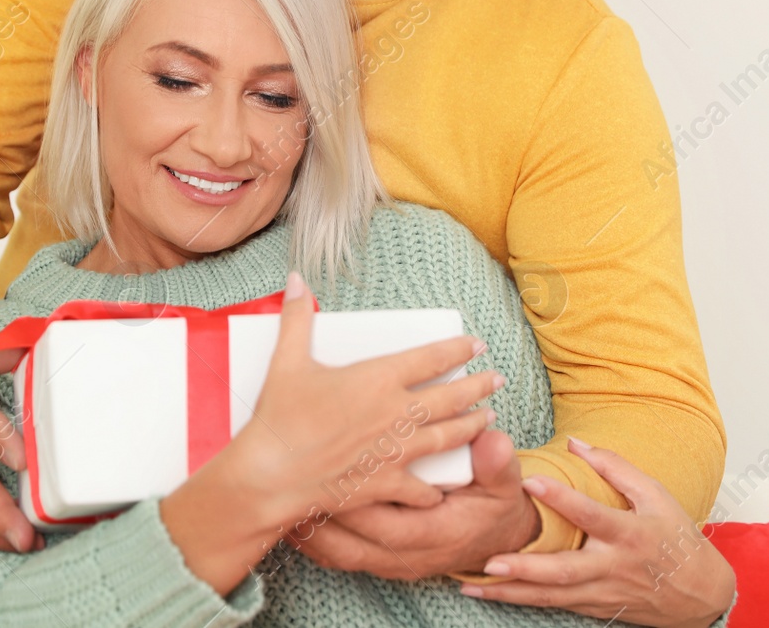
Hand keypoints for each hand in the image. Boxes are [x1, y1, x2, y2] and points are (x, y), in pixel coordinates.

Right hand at [161, 271, 500, 593]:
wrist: (272, 473)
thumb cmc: (280, 417)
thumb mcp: (287, 360)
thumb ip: (296, 318)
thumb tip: (294, 279)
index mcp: (378, 378)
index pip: (431, 358)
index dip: (458, 350)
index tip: (476, 345)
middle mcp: (395, 413)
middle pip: (450, 397)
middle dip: (478, 387)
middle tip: (496, 380)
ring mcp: (395, 450)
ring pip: (447, 437)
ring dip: (471, 427)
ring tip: (489, 419)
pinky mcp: (386, 483)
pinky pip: (421, 488)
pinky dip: (435, 489)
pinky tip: (444, 489)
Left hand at [295, 427, 539, 577]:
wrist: (497, 542)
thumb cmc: (493, 507)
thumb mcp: (504, 484)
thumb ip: (497, 463)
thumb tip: (494, 439)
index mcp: (433, 534)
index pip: (383, 522)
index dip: (352, 503)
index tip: (324, 476)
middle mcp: (407, 554)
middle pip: (349, 543)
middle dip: (317, 516)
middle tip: (284, 487)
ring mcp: (390, 561)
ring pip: (338, 554)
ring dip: (308, 532)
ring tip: (275, 505)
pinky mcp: (379, 559)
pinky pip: (339, 557)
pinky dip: (314, 542)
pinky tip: (290, 523)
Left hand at [462, 439, 734, 627]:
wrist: (699, 594)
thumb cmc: (676, 538)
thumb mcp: (655, 495)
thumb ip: (615, 468)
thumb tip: (575, 443)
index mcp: (629, 533)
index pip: (591, 515)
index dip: (562, 498)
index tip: (529, 481)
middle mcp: (612, 567)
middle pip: (565, 571)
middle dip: (526, 569)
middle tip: (491, 561)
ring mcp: (601, 592)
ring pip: (552, 596)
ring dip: (512, 592)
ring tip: (473, 583)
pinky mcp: (594, 607)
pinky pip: (554, 605)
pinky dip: (522, 601)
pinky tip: (493, 595)